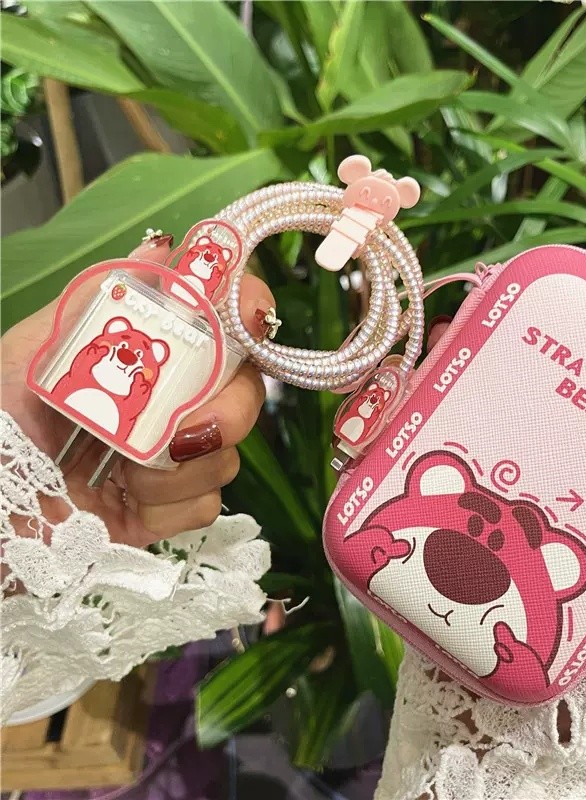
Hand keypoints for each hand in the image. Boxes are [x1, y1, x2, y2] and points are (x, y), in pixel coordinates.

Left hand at [1, 235, 274, 548]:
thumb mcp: (33, 355)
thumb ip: (98, 303)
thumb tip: (161, 249)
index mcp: (142, 356)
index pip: (215, 321)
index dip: (247, 308)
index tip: (252, 314)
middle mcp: (168, 401)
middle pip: (243, 389)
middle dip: (230, 408)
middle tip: (191, 428)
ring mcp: (173, 458)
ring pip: (228, 452)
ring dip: (177, 467)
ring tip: (121, 471)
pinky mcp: (171, 510)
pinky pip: (206, 503)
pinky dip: (167, 505)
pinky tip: (126, 501)